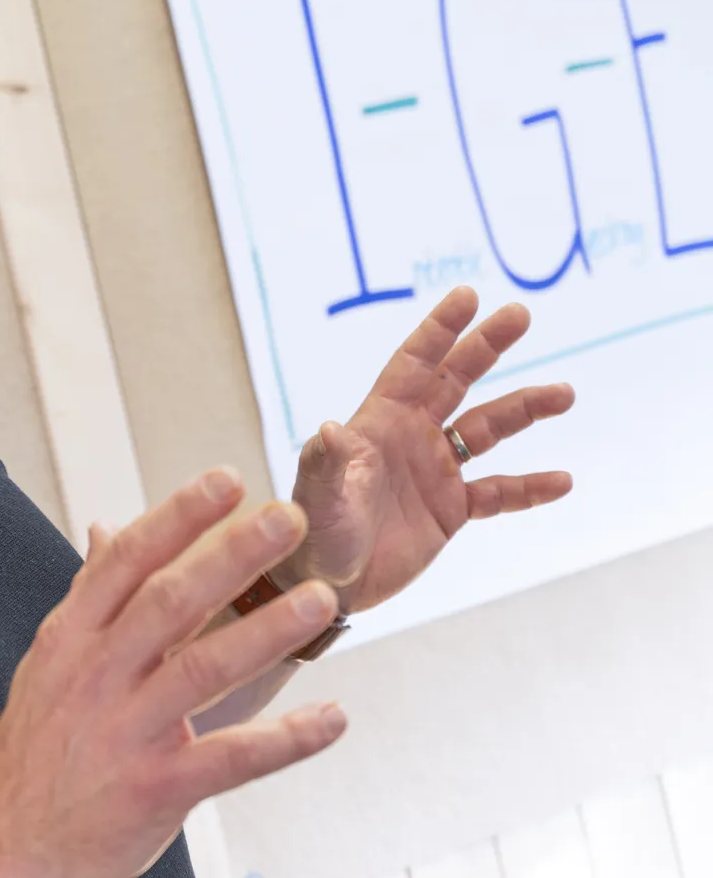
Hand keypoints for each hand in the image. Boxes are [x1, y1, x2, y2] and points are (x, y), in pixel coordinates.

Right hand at [0, 470, 344, 877]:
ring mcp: (127, 732)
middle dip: (231, 556)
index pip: (128, 560)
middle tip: (287, 519)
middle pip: (170, 601)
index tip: (227, 480)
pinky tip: (332, 718)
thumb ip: (89, 595)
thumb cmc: (40, 740)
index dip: (178, 517)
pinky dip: (286, 739)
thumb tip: (104, 527)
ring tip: (319, 601)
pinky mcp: (157, 789)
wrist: (6, 839)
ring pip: (204, 670)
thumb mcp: (51, 659)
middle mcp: (97, 674)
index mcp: (73, 635)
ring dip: (266, 633)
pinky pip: (231, 758)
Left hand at [271, 287, 574, 612]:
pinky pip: (498, 493)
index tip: (468, 296)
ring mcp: (433, 471)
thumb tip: (329, 428)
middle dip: (485, 346)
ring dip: (523, 410)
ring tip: (564, 393)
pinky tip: (562, 481)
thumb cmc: (312, 532)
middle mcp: (410, 436)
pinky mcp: (450, 510)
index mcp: (378, 422)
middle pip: (455, 380)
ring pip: (487, 429)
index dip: (439, 330)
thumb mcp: (318, 496)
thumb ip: (327, 463)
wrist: (325, 581)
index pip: (413, 365)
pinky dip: (529, 488)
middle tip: (520, 314)